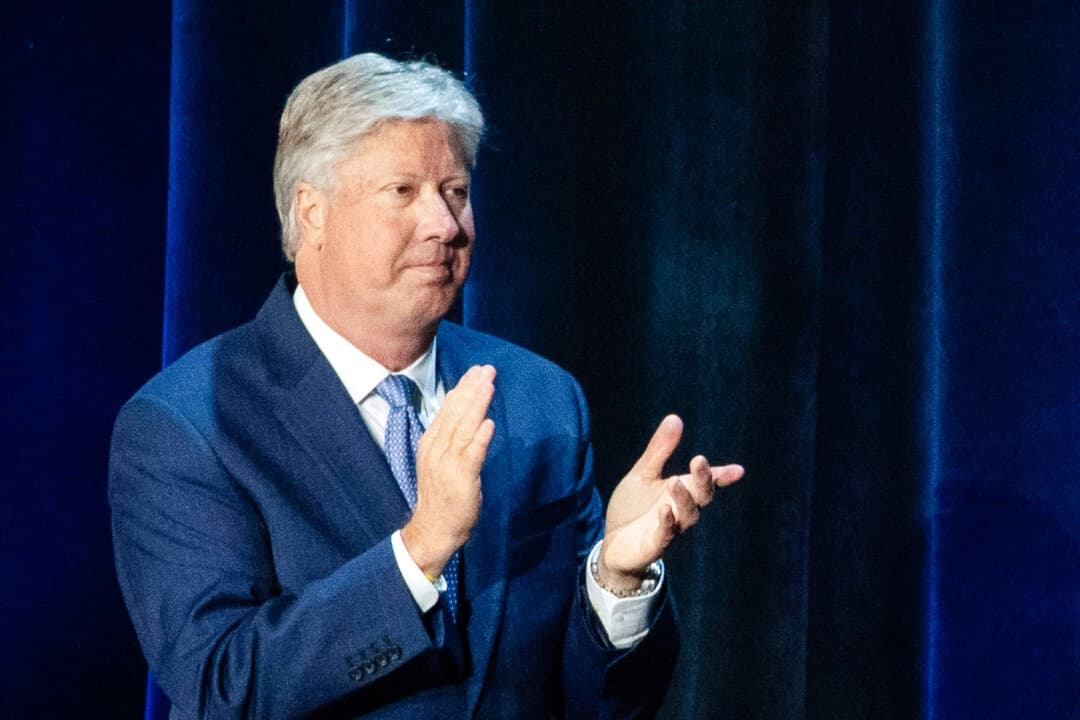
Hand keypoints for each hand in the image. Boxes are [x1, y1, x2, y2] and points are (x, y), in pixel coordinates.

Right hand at [402, 365, 495, 577]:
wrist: (433, 530)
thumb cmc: (441, 496)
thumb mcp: (442, 461)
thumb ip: (452, 438)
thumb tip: (468, 415)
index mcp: (432, 442)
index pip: (448, 409)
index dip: (463, 389)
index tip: (475, 371)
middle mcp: (437, 448)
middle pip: (456, 413)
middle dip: (472, 389)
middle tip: (487, 369)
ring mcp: (448, 462)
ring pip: (464, 427)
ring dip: (477, 404)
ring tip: (488, 385)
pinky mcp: (461, 478)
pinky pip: (472, 454)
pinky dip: (480, 438)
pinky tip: (489, 423)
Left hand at [598, 415, 743, 592]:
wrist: (613, 544)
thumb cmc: (633, 508)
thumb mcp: (643, 473)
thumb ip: (659, 450)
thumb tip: (675, 418)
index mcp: (681, 490)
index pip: (706, 482)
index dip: (722, 476)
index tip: (738, 470)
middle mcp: (680, 509)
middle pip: (701, 496)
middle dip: (703, 480)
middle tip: (698, 460)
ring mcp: (670, 528)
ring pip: (687, 515)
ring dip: (684, 498)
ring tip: (674, 481)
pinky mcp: (654, 544)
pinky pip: (666, 535)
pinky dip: (667, 523)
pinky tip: (664, 509)